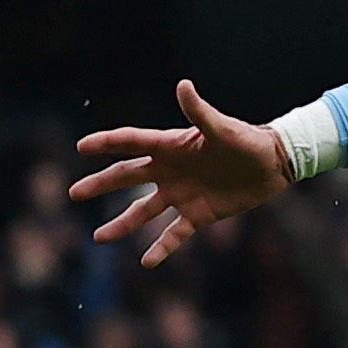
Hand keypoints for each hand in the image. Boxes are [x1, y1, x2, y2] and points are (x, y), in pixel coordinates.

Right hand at [69, 79, 292, 267]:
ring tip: (98, 238)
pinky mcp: (198, 215)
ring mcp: (181, 194)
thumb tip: (183, 85)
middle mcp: (169, 171)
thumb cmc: (248, 140)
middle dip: (100, 184)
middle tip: (74, 193)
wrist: (273, 164)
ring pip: (143, 211)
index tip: (81, 147)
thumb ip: (200, 112)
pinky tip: (147, 262)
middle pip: (127, 178)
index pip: (132, 143)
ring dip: (122, 224)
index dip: (106, 143)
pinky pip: (174, 234)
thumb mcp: (223, 128)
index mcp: (171, 146)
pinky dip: (161, 248)